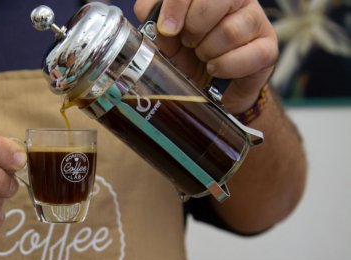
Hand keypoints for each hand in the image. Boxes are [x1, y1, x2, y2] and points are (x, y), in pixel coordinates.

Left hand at [134, 0, 277, 113]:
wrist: (207, 90)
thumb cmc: (186, 55)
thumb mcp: (164, 36)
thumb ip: (152, 16)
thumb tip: (151, 13)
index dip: (177, 4)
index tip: (167, 28)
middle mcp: (239, 0)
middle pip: (218, 0)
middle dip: (194, 27)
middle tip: (189, 43)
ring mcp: (257, 22)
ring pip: (231, 31)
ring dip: (208, 51)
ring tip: (203, 57)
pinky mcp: (269, 49)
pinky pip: (249, 54)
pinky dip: (225, 66)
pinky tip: (215, 69)